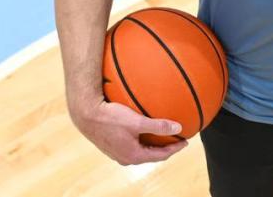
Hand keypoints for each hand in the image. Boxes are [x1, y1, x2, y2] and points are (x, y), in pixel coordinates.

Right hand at [71, 98, 187, 164]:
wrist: (86, 114)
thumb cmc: (110, 117)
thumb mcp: (137, 122)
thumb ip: (158, 126)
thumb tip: (179, 128)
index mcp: (133, 155)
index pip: (160, 156)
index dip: (175, 149)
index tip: (186, 142)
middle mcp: (125, 157)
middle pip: (151, 155)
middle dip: (165, 148)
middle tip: (177, 139)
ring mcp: (118, 152)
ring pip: (141, 150)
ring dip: (154, 144)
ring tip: (164, 135)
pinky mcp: (112, 144)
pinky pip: (133, 144)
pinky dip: (143, 139)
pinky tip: (145, 128)